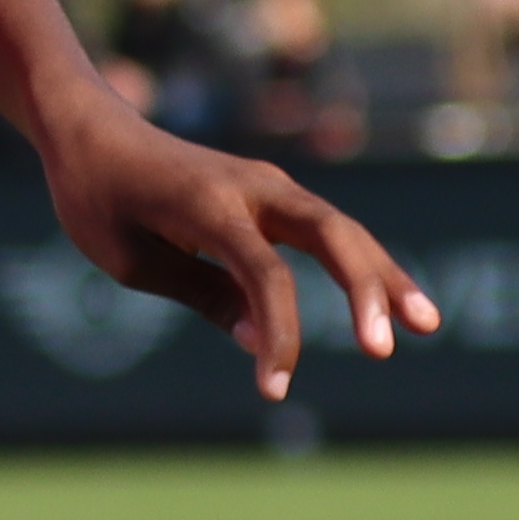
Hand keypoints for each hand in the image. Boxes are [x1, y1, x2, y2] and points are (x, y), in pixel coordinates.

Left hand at [31, 104, 436, 403]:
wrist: (91, 130)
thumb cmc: (97, 196)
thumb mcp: (131, 257)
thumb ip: (203, 294)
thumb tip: (265, 342)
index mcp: (207, 202)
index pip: (263, 273)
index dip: (278, 332)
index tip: (274, 389)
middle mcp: (252, 186)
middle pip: (329, 234)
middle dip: (364, 290)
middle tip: (383, 349)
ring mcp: (269, 186)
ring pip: (342, 231)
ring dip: (384, 276)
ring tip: (427, 325)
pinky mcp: (274, 196)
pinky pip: (328, 231)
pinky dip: (362, 264)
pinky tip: (394, 304)